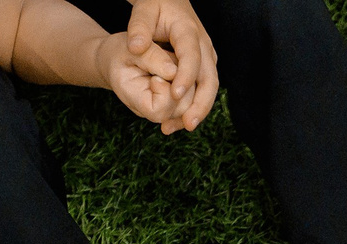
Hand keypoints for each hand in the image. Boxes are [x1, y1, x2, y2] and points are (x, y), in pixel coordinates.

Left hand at [100, 0, 216, 132]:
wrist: (170, 2)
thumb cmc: (155, 5)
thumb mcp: (144, 10)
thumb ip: (139, 27)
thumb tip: (136, 47)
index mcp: (188, 32)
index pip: (192, 56)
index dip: (186, 76)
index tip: (176, 94)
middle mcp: (203, 46)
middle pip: (210, 79)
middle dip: (201, 104)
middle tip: (187, 124)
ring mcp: (206, 57)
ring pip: (210, 87)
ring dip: (199, 110)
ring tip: (182, 127)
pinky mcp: (204, 65)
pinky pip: (204, 89)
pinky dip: (195, 105)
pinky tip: (180, 120)